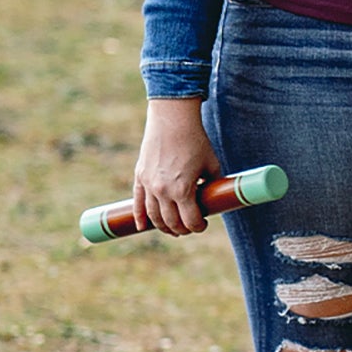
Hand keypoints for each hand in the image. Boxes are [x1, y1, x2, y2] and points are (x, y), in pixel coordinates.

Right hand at [131, 99, 221, 235]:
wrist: (173, 121)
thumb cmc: (196, 142)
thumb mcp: (211, 166)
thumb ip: (212, 184)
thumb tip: (214, 198)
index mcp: (183, 190)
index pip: (190, 220)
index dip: (198, 227)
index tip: (203, 225)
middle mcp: (163, 191)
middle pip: (171, 222)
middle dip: (182, 229)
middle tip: (189, 228)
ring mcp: (149, 184)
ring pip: (154, 215)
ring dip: (163, 226)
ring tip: (173, 230)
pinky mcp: (140, 176)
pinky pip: (137, 202)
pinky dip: (140, 216)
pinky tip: (143, 227)